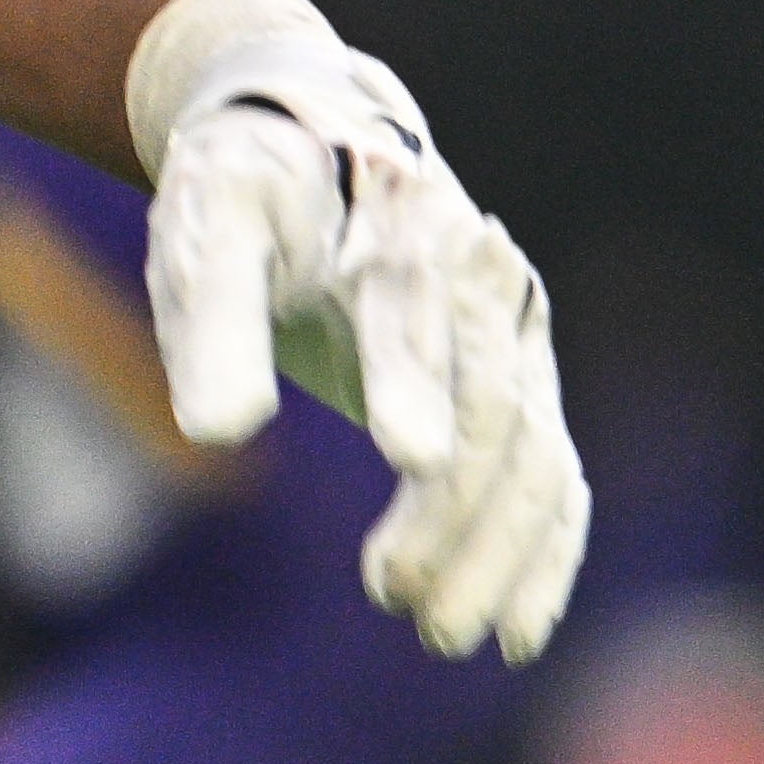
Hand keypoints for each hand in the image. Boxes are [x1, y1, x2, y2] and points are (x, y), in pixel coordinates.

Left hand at [129, 0, 587, 658]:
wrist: (320, 132)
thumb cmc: (251, 191)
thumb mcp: (210, 227)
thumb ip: (214, 319)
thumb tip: (221, 434)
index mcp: (389, 224)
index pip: (406, 309)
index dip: (409, 382)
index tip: (410, 459)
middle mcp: (476, 273)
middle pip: (491, 400)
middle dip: (456, 509)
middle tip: (395, 596)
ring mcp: (511, 328)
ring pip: (534, 450)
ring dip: (500, 550)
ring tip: (438, 632)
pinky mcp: (521, 375)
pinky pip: (554, 471)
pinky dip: (545, 551)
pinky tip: (516, 631)